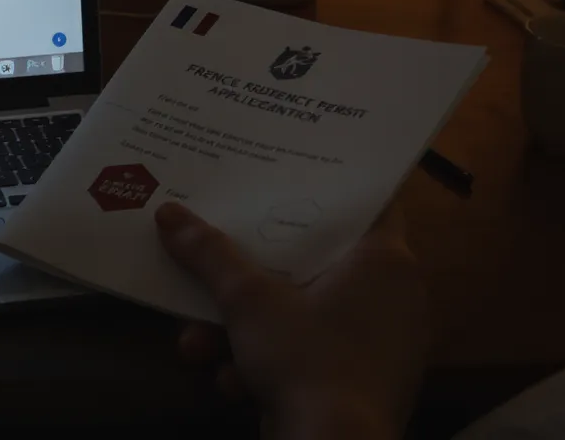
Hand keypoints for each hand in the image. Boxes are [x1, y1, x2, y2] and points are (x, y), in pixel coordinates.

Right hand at [155, 202, 426, 439]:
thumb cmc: (307, 361)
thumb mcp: (247, 302)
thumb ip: (209, 254)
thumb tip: (168, 211)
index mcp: (385, 261)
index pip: (370, 201)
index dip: (327, 189)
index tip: (285, 179)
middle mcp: (396, 296)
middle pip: (316, 263)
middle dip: (251, 278)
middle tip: (214, 269)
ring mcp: (384, 345)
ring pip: (305, 315)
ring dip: (244, 330)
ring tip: (198, 346)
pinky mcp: (366, 385)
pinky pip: (313, 354)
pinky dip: (270, 365)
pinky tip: (230, 383)